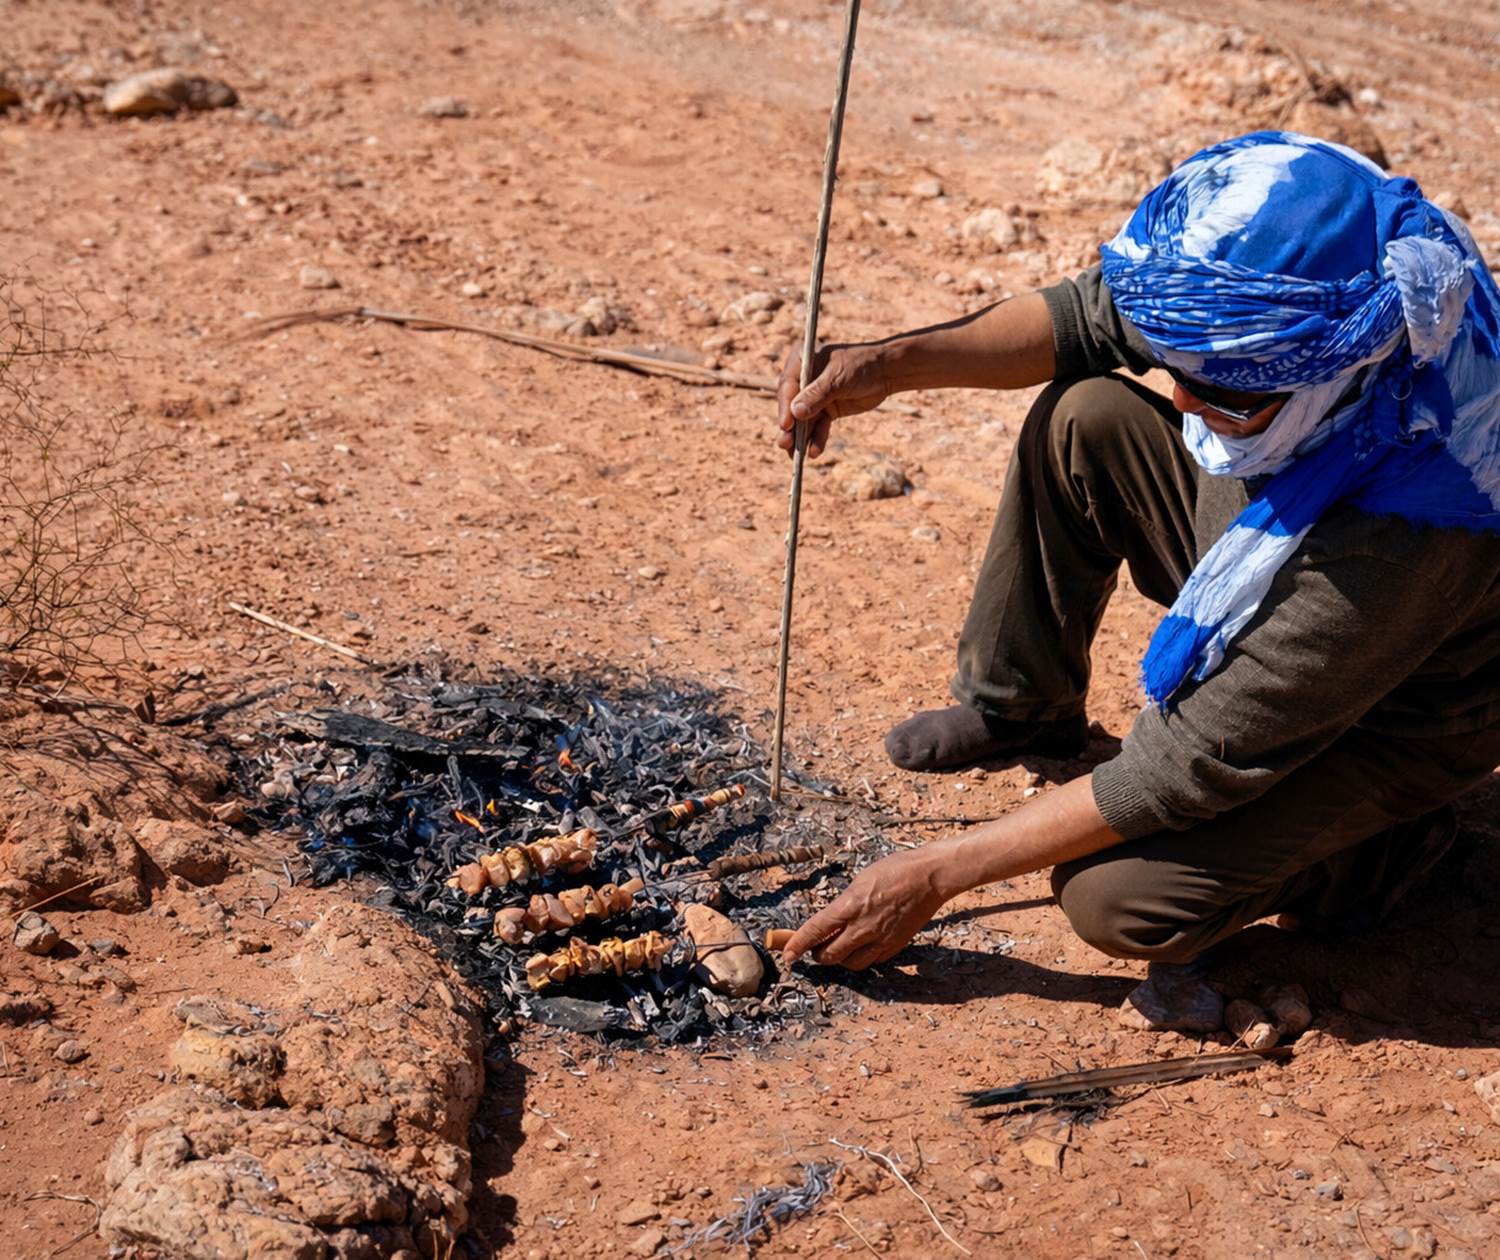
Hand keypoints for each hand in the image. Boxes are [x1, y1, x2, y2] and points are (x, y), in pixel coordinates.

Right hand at [775, 341, 890, 458]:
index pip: (787, 386)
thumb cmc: (862, 365)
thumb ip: (817, 394)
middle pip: (791, 406)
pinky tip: (814, 452)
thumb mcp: (838, 378)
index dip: (784, 406)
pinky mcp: (826, 410)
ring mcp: (814, 397)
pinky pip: (818, 427)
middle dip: (789, 427)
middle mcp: (804, 379)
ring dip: (800, 438)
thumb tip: (795, 412)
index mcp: (801, 361)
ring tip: (797, 456)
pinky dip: (816, 439)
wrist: (886, 372)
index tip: (785, 424)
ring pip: (803, 421)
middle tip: (785, 444)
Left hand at [781, 847, 949, 969]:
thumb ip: (844, 904)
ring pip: (851, 964)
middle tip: (816, 948)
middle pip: (830, 955)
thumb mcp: (860, 881)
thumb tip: (831, 920)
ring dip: (840, 959)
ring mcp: (881, 939)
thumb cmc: (895, 870)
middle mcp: (863, 927)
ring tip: (839, 947)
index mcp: (850, 906)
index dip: (797, 946)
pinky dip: (862, 958)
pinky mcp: (895, 946)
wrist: (930, 877)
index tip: (787, 956)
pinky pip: (872, 961)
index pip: (815, 931)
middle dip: (818, 954)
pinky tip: (861, 946)